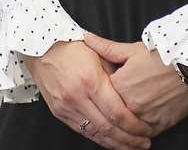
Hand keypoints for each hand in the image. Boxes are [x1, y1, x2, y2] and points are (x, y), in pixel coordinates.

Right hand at [25, 40, 152, 148]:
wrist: (40, 49)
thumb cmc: (70, 47)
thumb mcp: (98, 55)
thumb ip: (115, 76)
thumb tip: (132, 96)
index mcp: (90, 80)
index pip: (117, 112)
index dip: (134, 126)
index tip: (146, 130)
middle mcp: (77, 96)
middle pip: (108, 128)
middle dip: (129, 140)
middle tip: (144, 143)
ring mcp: (66, 106)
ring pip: (95, 134)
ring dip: (116, 144)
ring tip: (132, 147)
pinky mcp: (59, 112)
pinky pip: (82, 131)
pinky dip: (99, 139)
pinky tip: (111, 142)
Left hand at [82, 33, 187, 135]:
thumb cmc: (163, 55)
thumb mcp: (132, 49)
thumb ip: (106, 48)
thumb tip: (86, 37)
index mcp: (119, 84)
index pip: (101, 95)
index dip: (99, 94)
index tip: (100, 94)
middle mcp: (130, 103)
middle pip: (113, 113)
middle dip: (110, 114)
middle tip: (110, 113)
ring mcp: (145, 116)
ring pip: (127, 127)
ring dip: (124, 127)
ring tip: (124, 124)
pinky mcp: (160, 124)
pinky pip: (144, 133)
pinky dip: (140, 132)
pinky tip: (138, 130)